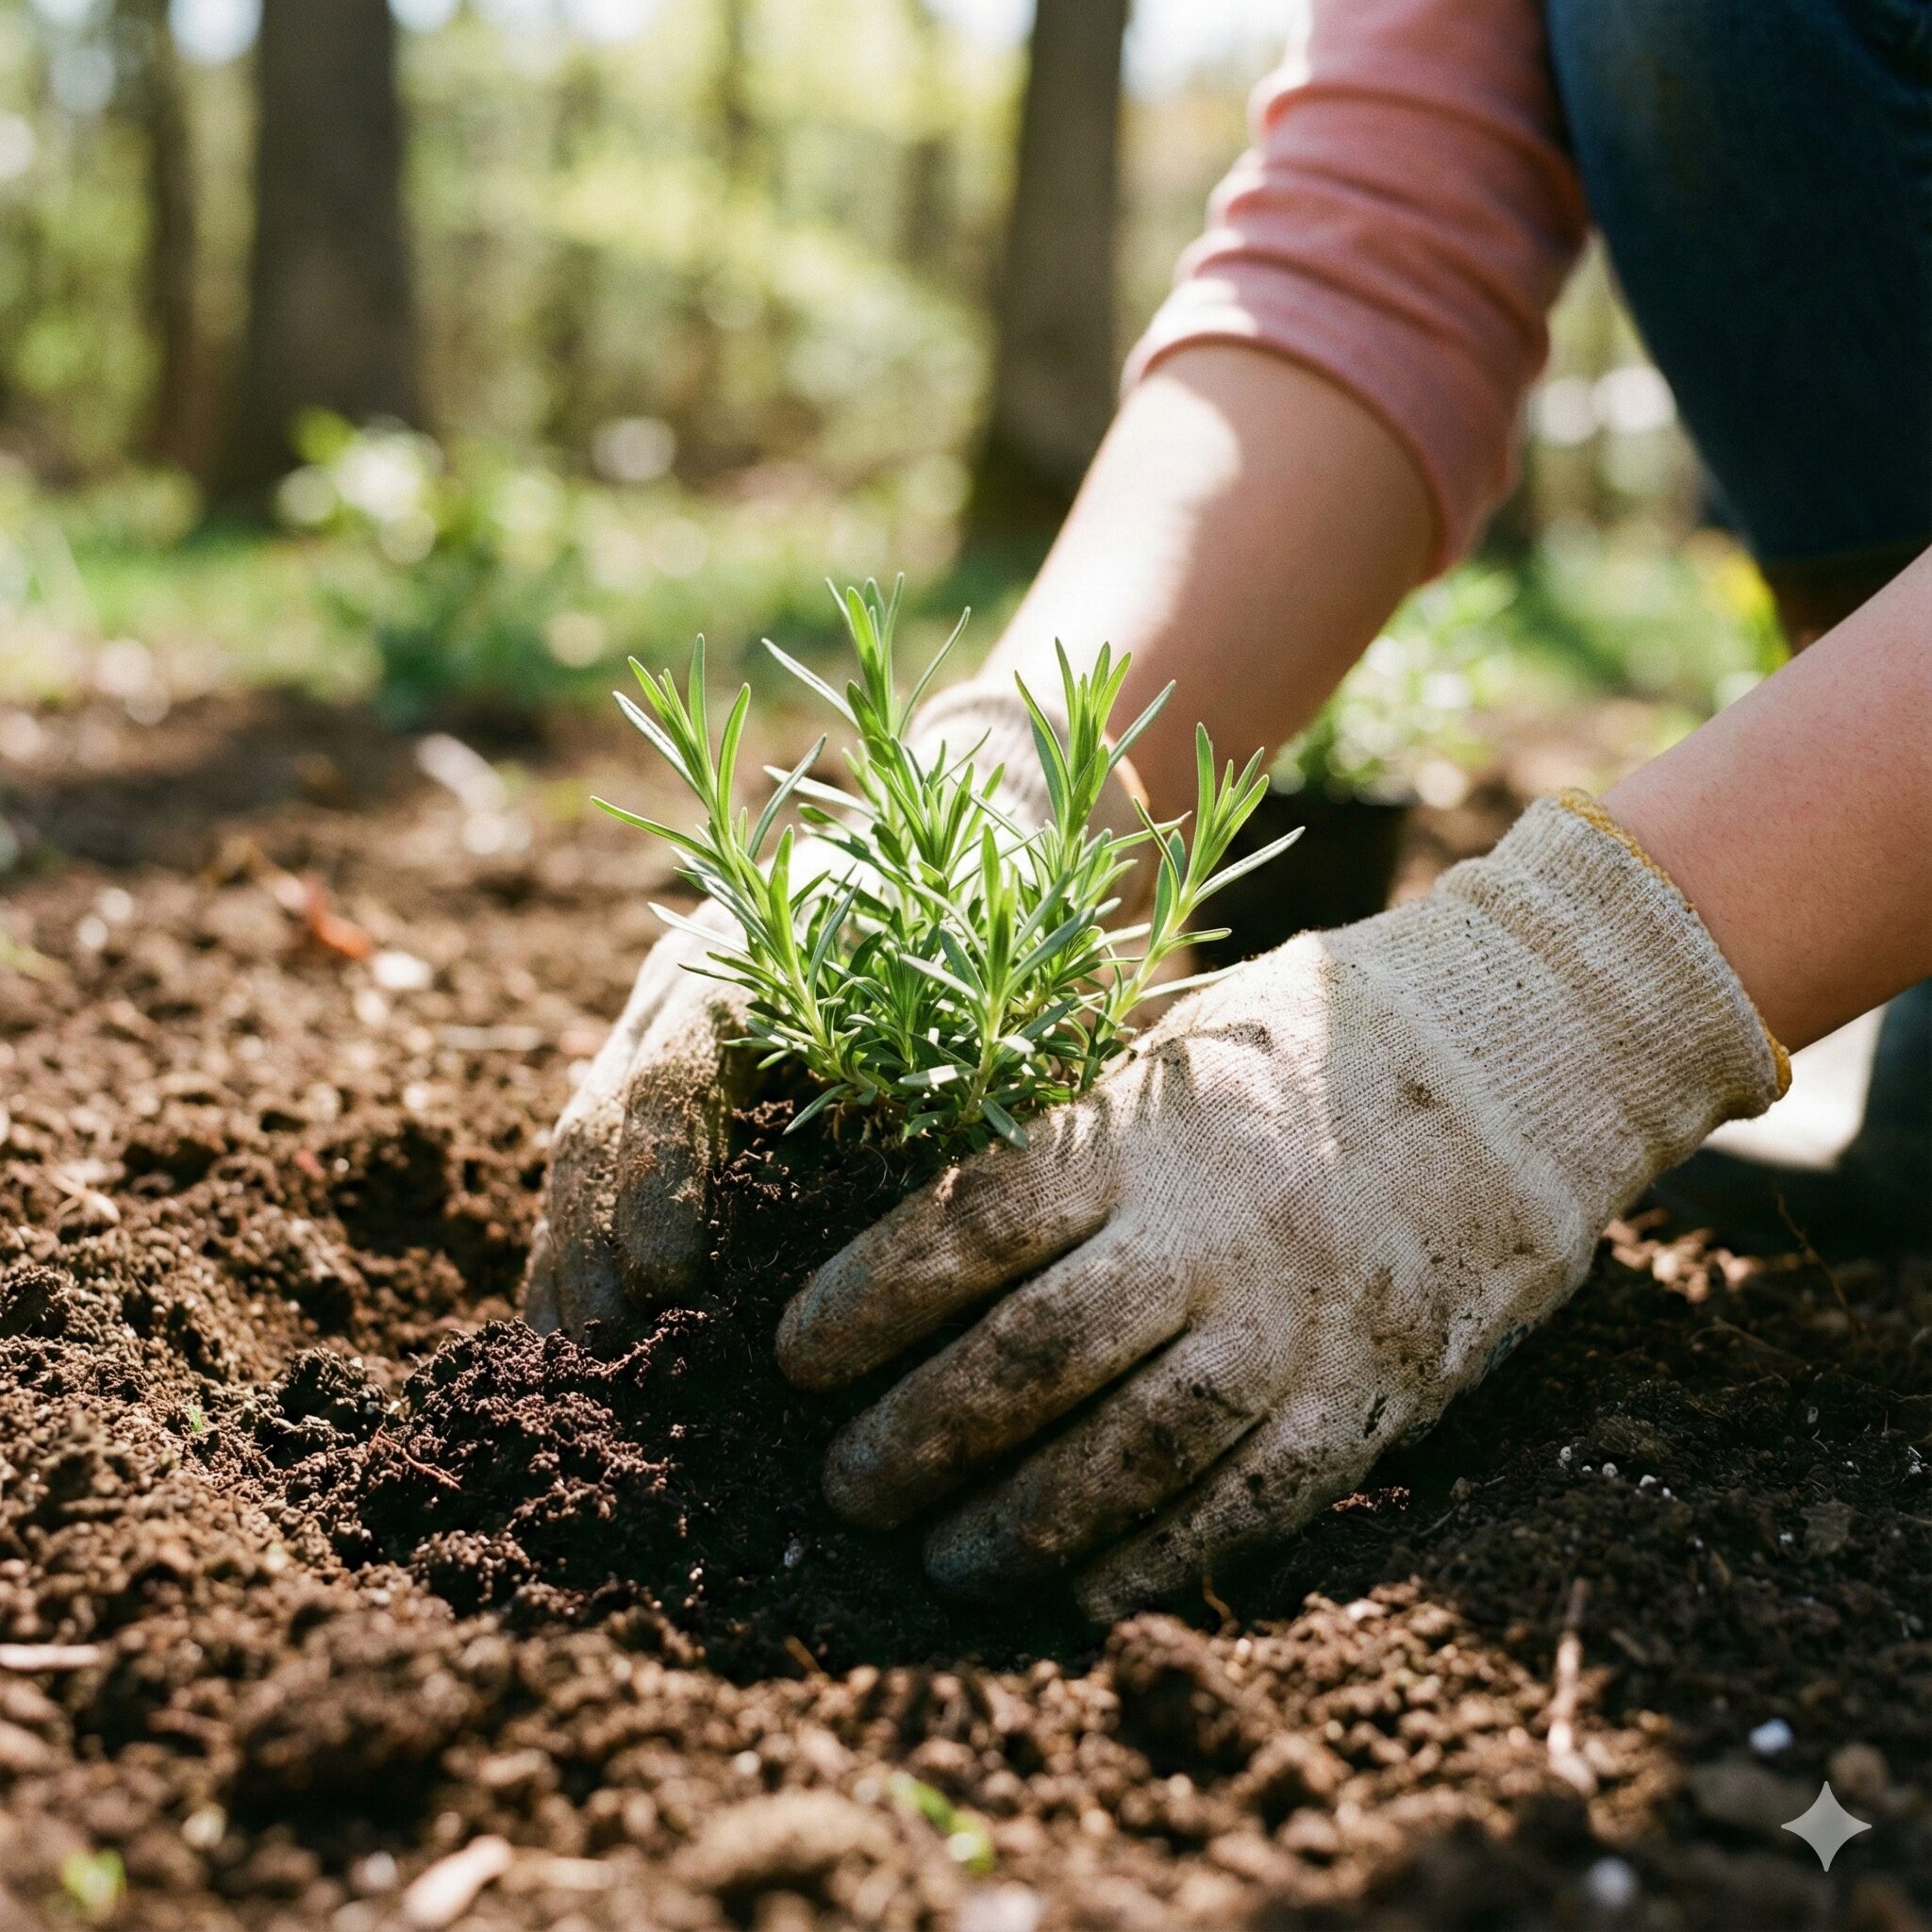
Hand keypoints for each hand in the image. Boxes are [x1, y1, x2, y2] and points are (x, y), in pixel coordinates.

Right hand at [525, 679, 1146, 1335]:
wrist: (965, 811)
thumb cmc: (987, 898)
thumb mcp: (975, 968)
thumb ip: (939, 1066)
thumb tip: (916, 1226)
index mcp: (756, 949)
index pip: (677, 1071)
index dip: (660, 1179)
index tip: (669, 1281)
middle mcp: (687, 978)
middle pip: (605, 1114)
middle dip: (594, 1241)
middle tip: (609, 1355)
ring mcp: (666, 1014)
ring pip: (587, 1138)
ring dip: (572, 1251)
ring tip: (575, 1365)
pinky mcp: (670, 1058)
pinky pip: (604, 1149)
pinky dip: (585, 1235)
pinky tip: (583, 1322)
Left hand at [777, 795, 1786, 1618]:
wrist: (1513, 1063)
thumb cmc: (1300, 1055)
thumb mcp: (1167, 1060)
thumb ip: (1062, 1145)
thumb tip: (917, 1247)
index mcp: (1146, 1129)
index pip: (974, 1221)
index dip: (867, 1298)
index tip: (795, 1356)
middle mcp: (1214, 1227)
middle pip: (1034, 1354)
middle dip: (918, 1436)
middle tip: (843, 1488)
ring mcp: (1300, 1319)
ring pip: (1134, 1449)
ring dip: (1018, 1522)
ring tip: (939, 1561)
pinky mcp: (1370, 1394)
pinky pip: (1248, 1503)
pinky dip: (1154, 1561)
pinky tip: (1077, 1595)